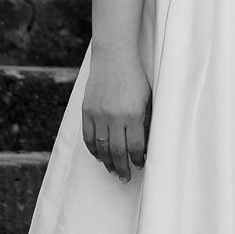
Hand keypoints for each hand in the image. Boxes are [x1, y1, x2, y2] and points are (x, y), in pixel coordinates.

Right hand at [83, 49, 151, 182]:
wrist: (114, 56)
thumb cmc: (136, 76)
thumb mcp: (148, 98)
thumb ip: (145, 120)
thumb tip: (144, 143)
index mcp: (133, 114)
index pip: (135, 146)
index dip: (137, 159)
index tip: (140, 166)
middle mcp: (114, 117)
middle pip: (117, 151)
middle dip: (122, 167)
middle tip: (125, 177)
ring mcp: (98, 114)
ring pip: (101, 147)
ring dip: (107, 162)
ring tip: (113, 171)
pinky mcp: (87, 111)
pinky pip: (88, 137)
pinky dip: (93, 149)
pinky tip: (99, 156)